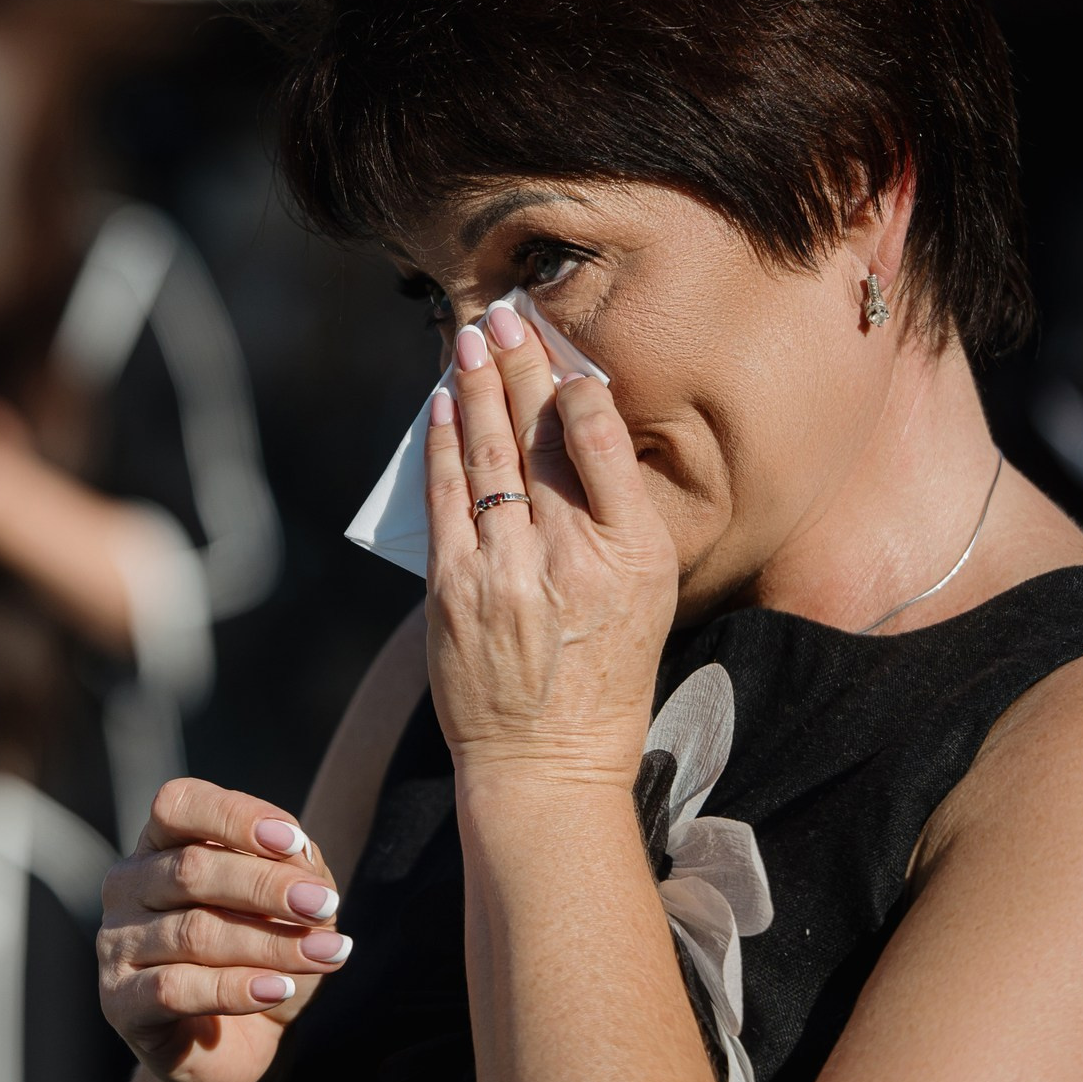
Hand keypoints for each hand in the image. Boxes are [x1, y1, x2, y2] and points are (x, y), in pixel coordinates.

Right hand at [97, 778, 350, 1081]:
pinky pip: (176, 989)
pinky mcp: (120, 1002)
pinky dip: (236, 988)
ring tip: (326, 954)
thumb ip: (291, 869)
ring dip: (269, 943)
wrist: (238, 1043)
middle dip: (267, 887)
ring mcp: (115, 944)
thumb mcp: (288, 904)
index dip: (234, 817)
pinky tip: (280, 989)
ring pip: (194, 933)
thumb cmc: (259, 955)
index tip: (295, 842)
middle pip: (190, 870)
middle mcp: (127, 885)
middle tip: (325, 905)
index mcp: (159, 844)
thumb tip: (298, 857)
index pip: (178, 805)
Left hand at [424, 302, 676, 789]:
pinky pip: (445, 495)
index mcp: (634, 553)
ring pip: (486, 452)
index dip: (576, 388)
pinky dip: (441, 444)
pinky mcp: (453, 587)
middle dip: (518, 365)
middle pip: (539, 434)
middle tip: (504, 315)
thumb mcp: (643, 599)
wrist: (545, 766)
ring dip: (472, 387)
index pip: (602, 441)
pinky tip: (439, 406)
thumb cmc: (601, 683)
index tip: (562, 361)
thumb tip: (579, 439)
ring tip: (468, 340)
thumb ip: (616, 522)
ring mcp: (506, 569)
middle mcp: (572, 554)